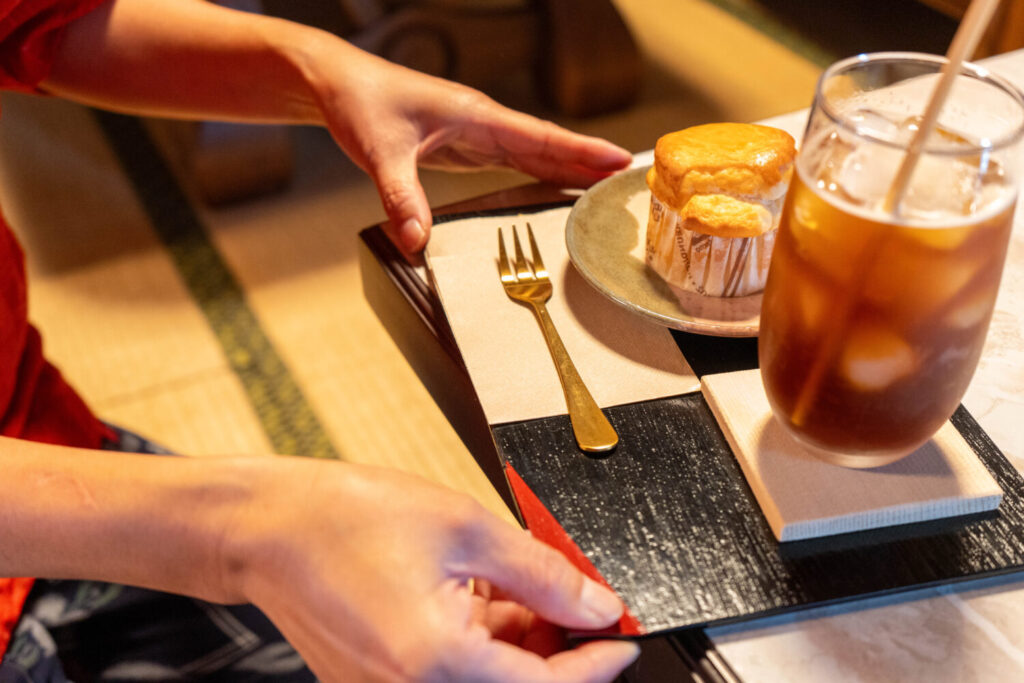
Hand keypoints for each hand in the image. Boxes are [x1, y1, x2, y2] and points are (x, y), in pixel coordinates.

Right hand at [225, 458, 639, 681]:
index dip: (598, 662)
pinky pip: (450, 670)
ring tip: (510, 576)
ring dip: (514, 636)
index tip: (623, 636)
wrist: (268, 525)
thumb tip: (598, 605)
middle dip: (554, 643)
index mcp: (438, 661)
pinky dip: (476, 637)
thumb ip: (544, 574)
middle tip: (568, 590)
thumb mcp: (467, 527)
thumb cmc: (347, 516)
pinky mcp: (378, 681)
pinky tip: (475, 589)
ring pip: (484, 677)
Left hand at [311, 45, 632, 253]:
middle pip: (551, 145)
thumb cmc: (362, 105)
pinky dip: (544, 174)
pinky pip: (518, 161)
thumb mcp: (380, 154)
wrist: (339, 85)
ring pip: (538, 153)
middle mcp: (485, 123)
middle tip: (633, 183)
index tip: (621, 161)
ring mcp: (479, 134)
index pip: (541, 136)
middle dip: (591, 163)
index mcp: (476, 116)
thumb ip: (401, 199)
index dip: (583, 151)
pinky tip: (560, 189)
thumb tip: (416, 243)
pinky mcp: (469, 146)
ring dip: (572, 170)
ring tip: (610, 190)